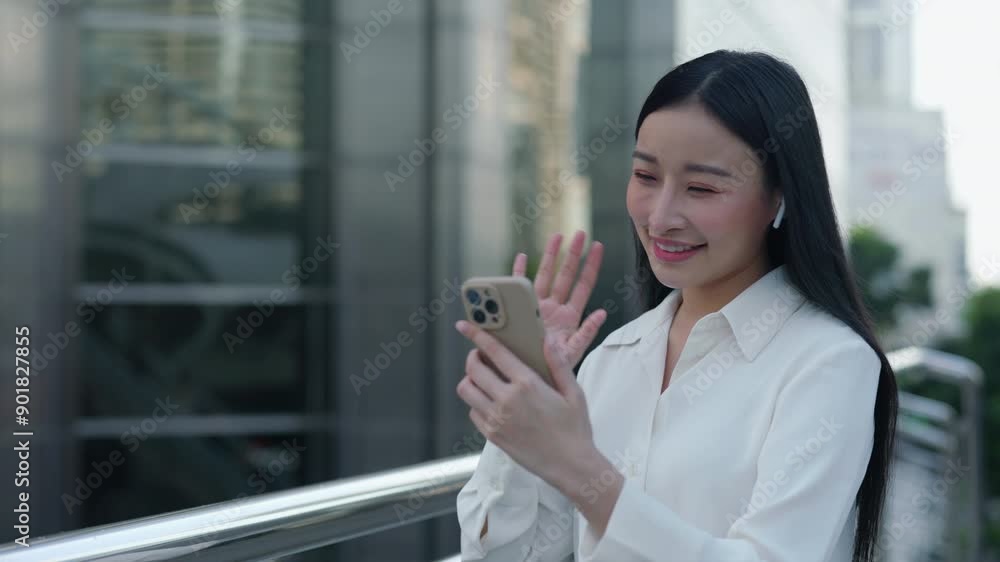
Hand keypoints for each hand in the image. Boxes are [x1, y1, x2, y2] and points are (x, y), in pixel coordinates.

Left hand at [455, 318, 599, 492]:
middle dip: (473, 357)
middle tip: (482, 356)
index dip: (477, 335)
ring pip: (466, 390)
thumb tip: (547, 340)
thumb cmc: (575, 429)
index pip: (494, 352)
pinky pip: (472, 412)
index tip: (465, 326)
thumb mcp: (574, 392)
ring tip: (485, 379)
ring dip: (471, 380)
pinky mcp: (492, 435)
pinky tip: (492, 402)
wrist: (570, 466)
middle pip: (473, 369)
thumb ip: (558, 364)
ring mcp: (496, 419)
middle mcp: (507, 400)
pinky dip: (476, 403)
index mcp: (527, 384)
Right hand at [512, 231, 605, 368]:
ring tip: (557, 236)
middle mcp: (554, 308)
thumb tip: (602, 313)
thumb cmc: (553, 369)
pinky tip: (523, 256)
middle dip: (573, 254)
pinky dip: (519, 271)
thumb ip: (586, 333)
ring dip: (550, 256)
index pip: (583, 285)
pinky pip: (520, 286)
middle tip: (579, 233)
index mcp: (570, 316)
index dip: (591, 266)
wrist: (529, 376)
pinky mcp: (521, 310)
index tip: (598, 246)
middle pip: (565, 275)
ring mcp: (538, 307)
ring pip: (545, 276)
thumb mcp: (572, 352)